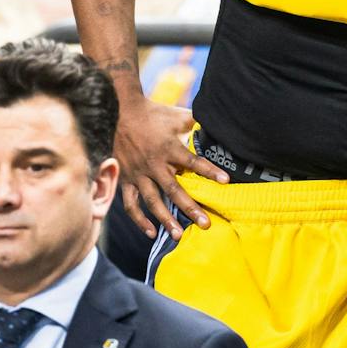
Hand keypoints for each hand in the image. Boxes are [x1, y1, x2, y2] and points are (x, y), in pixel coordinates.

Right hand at [113, 95, 225, 239]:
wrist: (120, 112)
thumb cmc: (153, 114)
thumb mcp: (177, 115)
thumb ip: (196, 122)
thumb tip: (217, 122)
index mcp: (169, 148)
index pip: (193, 162)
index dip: (210, 171)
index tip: (226, 181)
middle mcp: (154, 164)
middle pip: (174, 190)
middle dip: (190, 208)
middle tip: (205, 224)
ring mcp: (139, 174)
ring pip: (153, 201)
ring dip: (165, 219)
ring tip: (178, 235)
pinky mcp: (126, 179)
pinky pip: (131, 204)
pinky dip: (139, 220)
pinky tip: (151, 233)